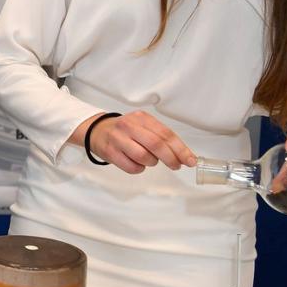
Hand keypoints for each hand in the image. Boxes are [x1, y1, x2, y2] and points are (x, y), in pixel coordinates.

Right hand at [82, 110, 196, 173]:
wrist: (96, 130)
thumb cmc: (125, 131)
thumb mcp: (143, 126)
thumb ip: (161, 137)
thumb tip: (183, 156)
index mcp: (141, 118)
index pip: (166, 134)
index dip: (180, 149)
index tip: (190, 160)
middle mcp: (129, 126)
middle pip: (157, 145)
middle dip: (171, 158)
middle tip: (176, 166)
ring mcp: (118, 139)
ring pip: (144, 157)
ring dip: (152, 162)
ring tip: (149, 160)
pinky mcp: (110, 152)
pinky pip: (132, 167)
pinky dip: (139, 168)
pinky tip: (137, 163)